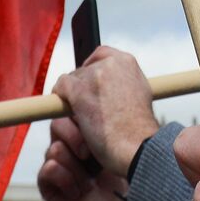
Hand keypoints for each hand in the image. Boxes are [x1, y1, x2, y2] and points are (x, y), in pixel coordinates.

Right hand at [38, 116, 128, 200]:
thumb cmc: (121, 175)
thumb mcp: (113, 138)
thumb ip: (100, 115)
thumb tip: (93, 94)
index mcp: (85, 128)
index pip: (68, 109)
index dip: (77, 117)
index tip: (93, 129)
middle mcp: (69, 144)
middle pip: (57, 124)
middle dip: (76, 138)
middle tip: (90, 154)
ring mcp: (58, 163)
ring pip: (55, 147)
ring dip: (77, 166)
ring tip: (90, 180)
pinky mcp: (48, 183)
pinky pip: (48, 168)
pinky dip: (67, 179)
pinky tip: (79, 190)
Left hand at [52, 45, 160, 176]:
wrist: (136, 145)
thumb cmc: (138, 129)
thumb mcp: (140, 94)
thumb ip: (124, 83)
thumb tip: (110, 85)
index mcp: (127, 62)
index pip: (101, 55)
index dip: (92, 68)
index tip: (89, 82)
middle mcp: (111, 64)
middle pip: (84, 70)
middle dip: (82, 87)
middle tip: (85, 107)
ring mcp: (94, 76)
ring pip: (72, 79)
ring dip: (72, 97)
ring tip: (81, 117)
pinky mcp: (80, 91)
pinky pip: (61, 87)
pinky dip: (60, 99)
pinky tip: (64, 112)